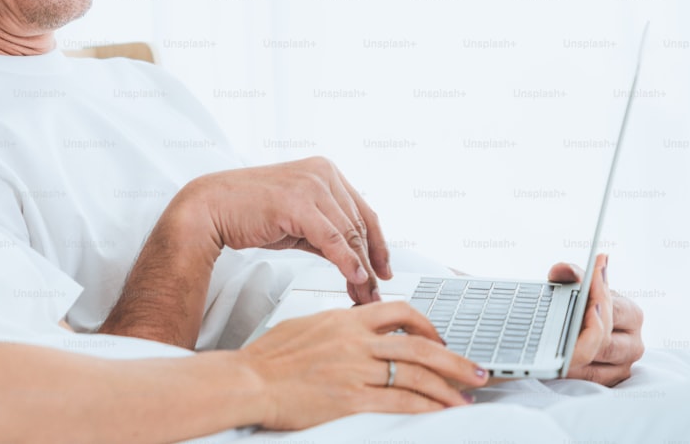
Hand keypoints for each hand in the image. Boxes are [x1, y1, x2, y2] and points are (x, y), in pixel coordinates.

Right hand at [174, 156, 391, 303]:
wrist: (209, 208)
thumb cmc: (247, 211)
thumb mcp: (296, 219)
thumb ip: (324, 231)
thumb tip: (351, 257)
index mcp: (324, 171)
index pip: (363, 211)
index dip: (378, 244)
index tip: (383, 268)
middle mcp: (322, 173)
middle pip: (359, 225)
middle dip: (370, 263)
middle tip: (374, 290)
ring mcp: (310, 185)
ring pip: (348, 234)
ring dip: (360, 269)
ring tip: (364, 292)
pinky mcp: (297, 203)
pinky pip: (331, 239)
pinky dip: (346, 262)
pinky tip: (354, 278)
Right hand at [238, 301, 486, 429]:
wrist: (248, 380)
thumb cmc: (268, 357)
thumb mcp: (306, 326)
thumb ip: (336, 326)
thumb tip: (354, 327)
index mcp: (344, 319)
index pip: (398, 311)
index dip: (427, 325)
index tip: (440, 338)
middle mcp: (354, 341)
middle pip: (418, 344)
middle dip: (454, 359)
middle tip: (478, 371)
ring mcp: (354, 369)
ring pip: (415, 373)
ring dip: (448, 387)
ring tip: (468, 397)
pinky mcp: (350, 399)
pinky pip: (398, 401)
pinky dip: (426, 407)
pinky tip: (441, 413)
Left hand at [549, 254, 644, 385]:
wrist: (576, 327)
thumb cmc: (579, 303)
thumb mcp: (574, 285)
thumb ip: (568, 274)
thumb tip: (563, 269)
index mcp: (632, 314)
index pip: (613, 309)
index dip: (594, 302)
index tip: (578, 297)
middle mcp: (634, 343)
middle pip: (605, 341)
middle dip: (580, 333)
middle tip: (556, 325)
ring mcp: (623, 365)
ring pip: (595, 361)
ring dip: (572, 351)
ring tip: (551, 341)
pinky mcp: (609, 381)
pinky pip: (588, 378)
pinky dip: (571, 367)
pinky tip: (554, 357)